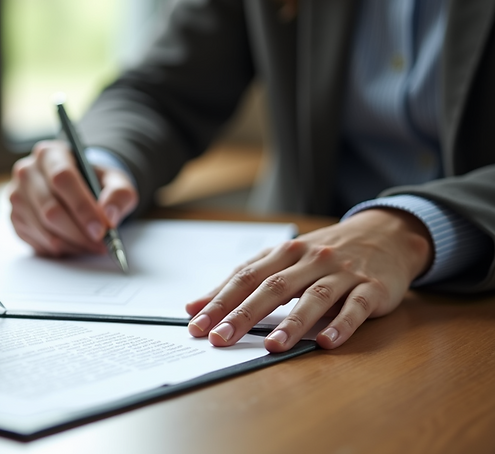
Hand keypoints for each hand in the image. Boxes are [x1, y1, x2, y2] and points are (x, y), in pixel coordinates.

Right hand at [7, 140, 138, 256]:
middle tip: (102, 244)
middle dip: (79, 232)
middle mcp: (27, 172)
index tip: (102, 229)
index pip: (62, 178)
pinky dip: (61, 249)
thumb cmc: (93, 181)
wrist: (75, 187)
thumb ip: (119, 194)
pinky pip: (38, 241)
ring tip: (92, 246)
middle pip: (51, 209)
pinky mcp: (15, 218)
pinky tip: (76, 244)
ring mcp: (17, 196)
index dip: (83, 207)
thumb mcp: (115, 180)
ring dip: (73, 244)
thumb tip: (110, 216)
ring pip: (44, 229)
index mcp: (50, 153)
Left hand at [185, 208, 432, 351]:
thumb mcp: (282, 260)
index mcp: (284, 253)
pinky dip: (342, 325)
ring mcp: (342, 274)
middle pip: (273, 287)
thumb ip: (242, 281)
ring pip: (314, 298)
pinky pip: (356, 308)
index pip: (245, 278)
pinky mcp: (372, 288)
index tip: (198, 324)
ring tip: (272, 346)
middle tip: (221, 338)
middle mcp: (310, 260)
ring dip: (292, 323)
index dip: (219, 301)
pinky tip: (327, 342)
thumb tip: (195, 306)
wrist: (386, 235)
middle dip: (244, 314)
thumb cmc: (324, 254)